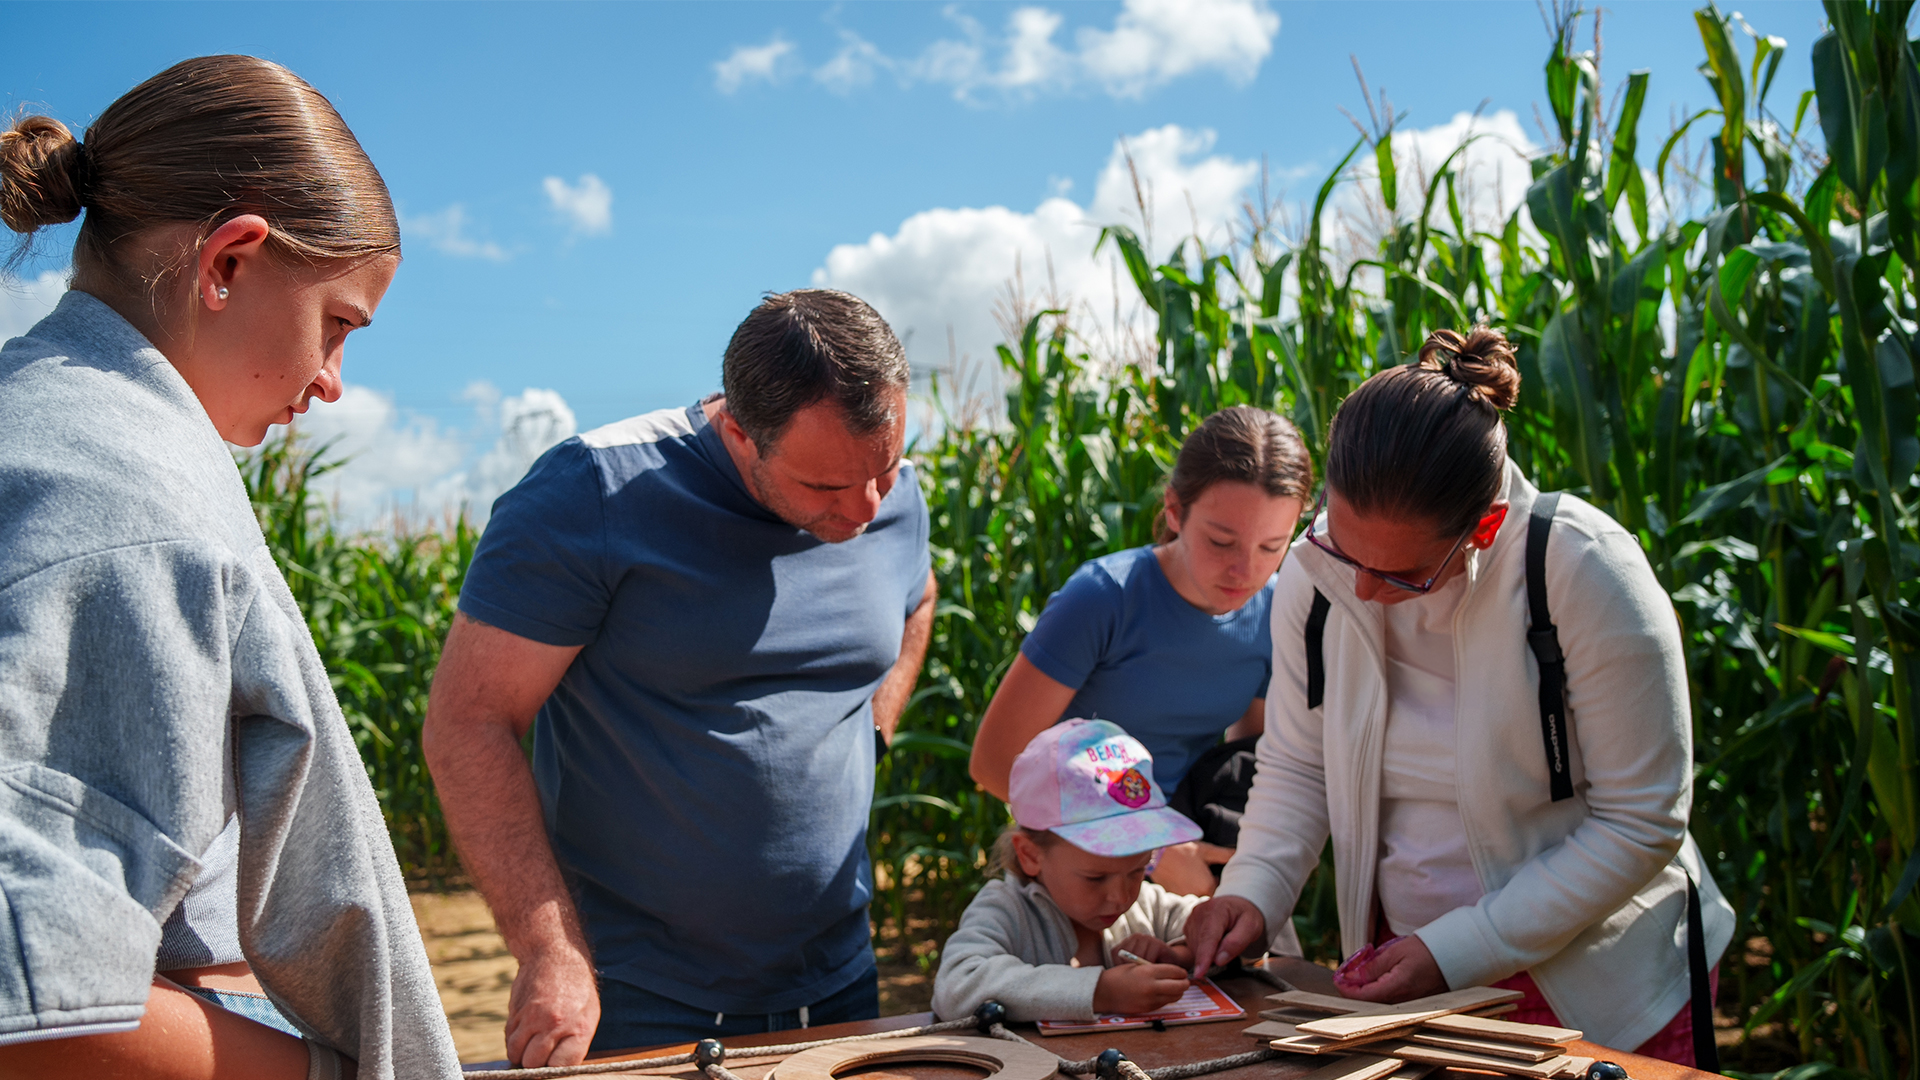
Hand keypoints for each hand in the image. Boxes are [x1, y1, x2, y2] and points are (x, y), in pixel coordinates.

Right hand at [505, 941, 600, 1067]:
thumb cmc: (577, 989)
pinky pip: (509, 1039)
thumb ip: (574, 1042)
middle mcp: (554, 1024)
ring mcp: (532, 1018)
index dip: (556, 1069)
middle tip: (542, 1054)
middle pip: (534, 1063)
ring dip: (522, 1054)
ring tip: (532, 1045)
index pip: (560, 1067)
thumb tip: (558, 1067)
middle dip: (536, 1063)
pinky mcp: (516, 1012)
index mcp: (578, 1028)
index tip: (554, 1064)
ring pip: (517, 1054)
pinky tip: (524, 1033)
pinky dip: (514, 1042)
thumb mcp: (588, 1013)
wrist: (554, 955)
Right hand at [1093, 962, 1190, 1014]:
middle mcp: (1151, 987)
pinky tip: (1163, 994)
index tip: (1182, 972)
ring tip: (1176, 988)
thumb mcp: (1136, 966)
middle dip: (1185, 983)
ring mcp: (1150, 1000)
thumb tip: (1172, 973)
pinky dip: (1167, 998)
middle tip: (1185, 981)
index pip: (1174, 971)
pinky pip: (1164, 1003)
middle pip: (1179, 986)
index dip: (1181, 972)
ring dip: (1178, 992)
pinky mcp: (1148, 1009)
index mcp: (1148, 972)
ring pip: (1175, 997)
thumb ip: (1154, 969)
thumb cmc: (1118, 975)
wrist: (1103, 992)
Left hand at [1111, 933, 1193, 969]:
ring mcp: (1147, 938)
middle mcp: (1136, 936)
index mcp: (1127, 941)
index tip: (1127, 975)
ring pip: (1137, 957)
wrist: (1172, 964)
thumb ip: (1124, 968)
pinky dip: (1150, 968)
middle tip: (1138, 978)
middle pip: (1126, 954)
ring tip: (1146, 976)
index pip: (1115, 953)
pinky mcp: (1158, 943)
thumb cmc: (1149, 969)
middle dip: (1131, 968)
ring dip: (1141, 969)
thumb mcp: (1134, 968)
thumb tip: (1113, 975)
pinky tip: (1154, 973)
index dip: (1119, 966)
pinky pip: (1149, 959)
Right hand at [1148, 842, 1234, 896]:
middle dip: (1211, 888)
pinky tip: (1185, 877)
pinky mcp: (1175, 897)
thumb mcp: (1206, 851)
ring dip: (1200, 890)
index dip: (1221, 883)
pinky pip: (1188, 897)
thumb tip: (1240, 855)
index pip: (1223, 893)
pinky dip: (1189, 890)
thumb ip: (1225, 855)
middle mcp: (1197, 896)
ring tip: (1193, 874)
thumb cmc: (1182, 849)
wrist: (1157, 852)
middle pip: (1211, 897)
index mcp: (1207, 886)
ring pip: (1199, 898)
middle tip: (1204, 873)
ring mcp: (1184, 898)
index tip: (1216, 874)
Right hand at [1180, 895, 1265, 979]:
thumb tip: (1219, 960)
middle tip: (1230, 946)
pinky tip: (1214, 942)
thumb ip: (1237, 943)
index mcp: (1216, 909)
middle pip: (1202, 945)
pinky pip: (1193, 946)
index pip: (1208, 937)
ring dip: (1209, 953)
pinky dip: (1203, 950)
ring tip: (1223, 940)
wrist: (1236, 906)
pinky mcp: (1187, 926)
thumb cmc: (1244, 916)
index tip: (1199, 973)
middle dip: (1214, 955)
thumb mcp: (1251, 927)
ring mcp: (1191, 919)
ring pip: (1196, 948)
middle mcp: (1199, 912)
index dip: (1204, 956)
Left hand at [1339, 934, 1448, 1002]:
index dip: (1345, 988)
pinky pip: (1390, 1002)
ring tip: (1362, 972)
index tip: (1338, 977)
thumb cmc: (1426, 950)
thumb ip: (1372, 967)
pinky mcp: (1414, 1004)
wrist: (1455, 955)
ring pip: (1378, 1003)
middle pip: (1367, 1003)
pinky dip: (1379, 992)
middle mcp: (1402, 1001)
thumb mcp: (1395, 952)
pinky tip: (1377, 979)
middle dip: (1353, 989)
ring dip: (1366, 991)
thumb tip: (1351, 977)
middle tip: (1347, 973)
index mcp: (1396, 988)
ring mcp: (1409, 1004)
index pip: (1361, 997)